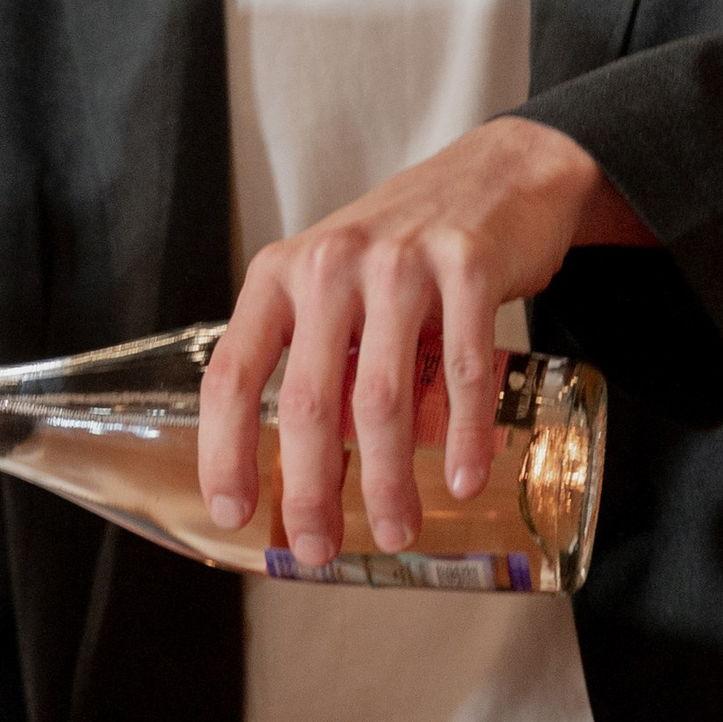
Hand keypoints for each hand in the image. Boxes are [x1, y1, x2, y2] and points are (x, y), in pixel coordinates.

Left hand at [196, 117, 652, 566]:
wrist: (497, 173)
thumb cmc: (405, 250)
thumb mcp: (334, 284)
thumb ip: (312, 358)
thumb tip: (301, 476)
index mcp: (281, 275)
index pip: (232, 375)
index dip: (224, 451)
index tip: (232, 512)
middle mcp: (331, 265)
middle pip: (307, 403)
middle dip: (310, 490)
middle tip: (319, 548)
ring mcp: (402, 264)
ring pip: (382, 399)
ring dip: (387, 480)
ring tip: (398, 530)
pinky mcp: (470, 267)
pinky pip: (465, 372)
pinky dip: (464, 435)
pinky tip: (464, 479)